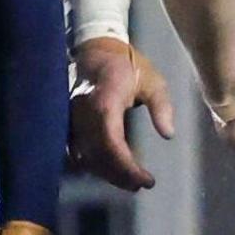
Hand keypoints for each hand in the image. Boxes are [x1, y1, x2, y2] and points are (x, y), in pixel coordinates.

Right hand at [68, 37, 174, 189]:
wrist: (94, 49)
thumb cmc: (126, 65)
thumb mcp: (152, 80)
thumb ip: (161, 106)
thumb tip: (168, 134)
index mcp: (104, 100)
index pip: (110, 141)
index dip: (126, 165)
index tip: (147, 180)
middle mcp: (82, 111)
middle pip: (96, 153)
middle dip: (119, 174)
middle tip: (142, 185)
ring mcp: (71, 116)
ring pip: (83, 154)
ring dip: (105, 172)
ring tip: (129, 182)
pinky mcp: (67, 120)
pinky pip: (75, 148)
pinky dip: (91, 163)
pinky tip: (107, 170)